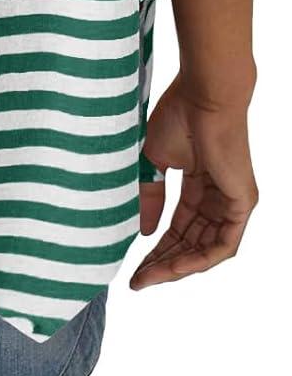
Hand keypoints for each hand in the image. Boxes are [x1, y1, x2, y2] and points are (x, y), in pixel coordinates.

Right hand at [130, 70, 257, 290]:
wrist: (204, 96)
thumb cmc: (179, 116)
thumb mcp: (155, 162)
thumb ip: (150, 197)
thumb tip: (143, 231)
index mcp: (199, 185)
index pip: (178, 226)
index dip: (155, 247)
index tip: (132, 265)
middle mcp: (218, 198)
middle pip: (190, 242)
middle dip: (162, 263)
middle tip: (137, 279)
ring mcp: (232, 202)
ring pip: (206, 249)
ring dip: (177, 266)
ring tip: (148, 277)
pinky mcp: (242, 204)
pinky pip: (223, 245)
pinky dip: (199, 259)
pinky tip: (173, 267)